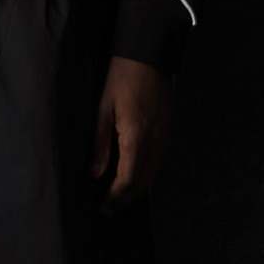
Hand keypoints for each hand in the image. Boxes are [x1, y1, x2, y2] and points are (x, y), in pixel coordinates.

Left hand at [89, 54, 174, 207]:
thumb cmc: (122, 78)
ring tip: (119, 197)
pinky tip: (134, 175)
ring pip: (153, 174)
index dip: (115, 197)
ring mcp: (164, 136)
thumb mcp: (103, 109)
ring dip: (137, 189)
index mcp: (136, 137)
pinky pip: (159, 161)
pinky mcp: (167, 130)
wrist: (149, 55)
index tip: (103, 206)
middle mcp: (154, 141)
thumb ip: (100, 144)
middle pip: (143, 182)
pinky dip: (146, 175)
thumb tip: (95, 174)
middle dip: (126, 199)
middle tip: (109, 209)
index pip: (127, 180)